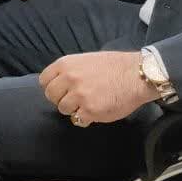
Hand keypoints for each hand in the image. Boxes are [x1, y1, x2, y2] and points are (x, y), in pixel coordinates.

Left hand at [39, 51, 158, 124]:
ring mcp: (79, 95)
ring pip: (63, 109)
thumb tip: (59, 84)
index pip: (44, 81)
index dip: (52, 87)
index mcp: (65, 64)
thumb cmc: (115, 66)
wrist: (137, 75)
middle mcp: (69, 79)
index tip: (61, 90)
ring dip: (74, 109)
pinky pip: (79, 120)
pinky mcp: (90, 110)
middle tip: (75, 99)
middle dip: (61, 99)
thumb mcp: (85, 60)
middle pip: (51, 96)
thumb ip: (69, 71)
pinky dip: (86, 118)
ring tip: (89, 104)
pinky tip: (96, 111)